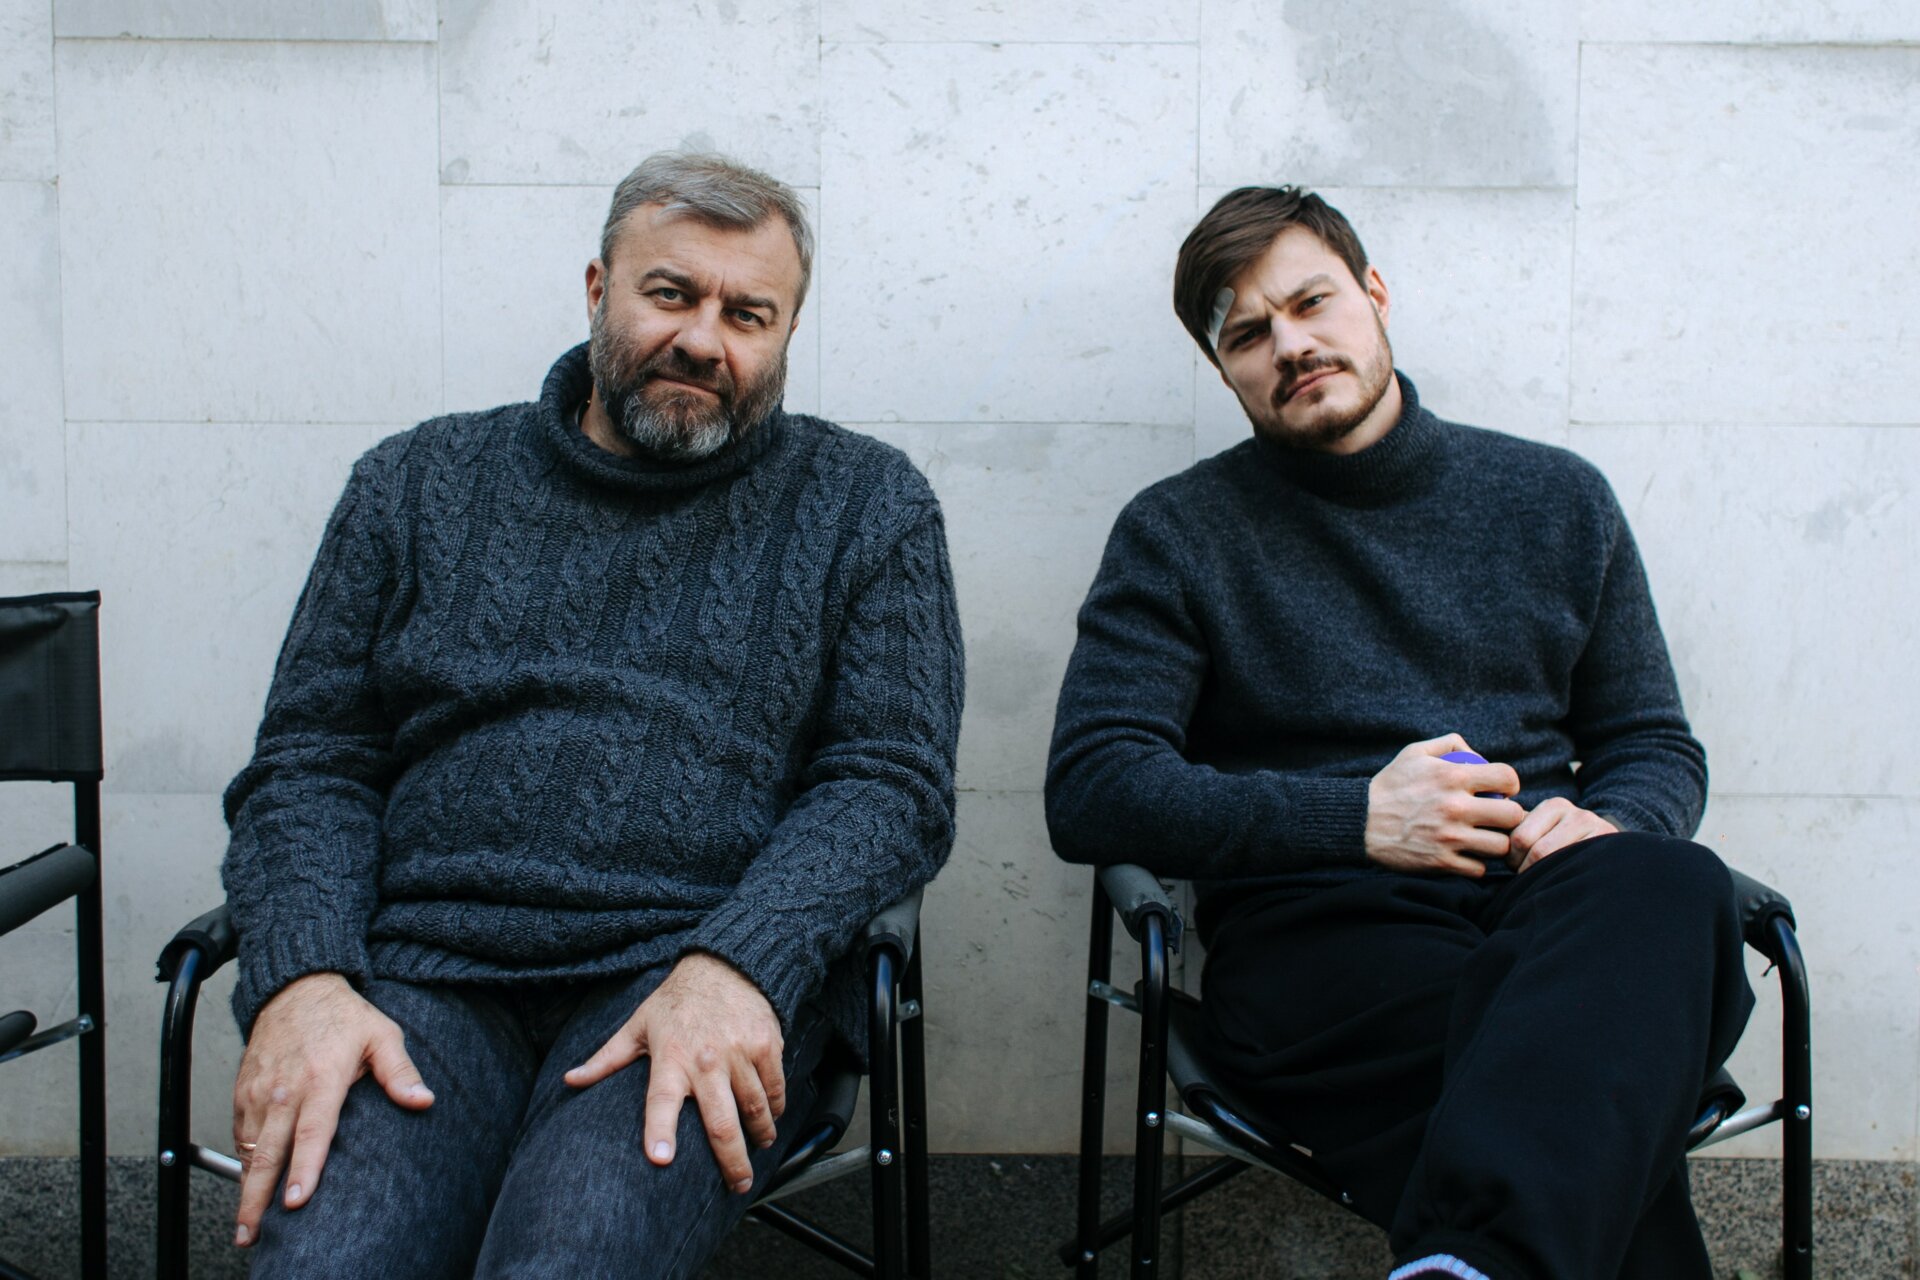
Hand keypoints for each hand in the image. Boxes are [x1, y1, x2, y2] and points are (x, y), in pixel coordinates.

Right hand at [231, 973, 432, 1247]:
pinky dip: (242, 1162)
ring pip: (249, 1149)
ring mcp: (259, 1092)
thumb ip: (400, 1072)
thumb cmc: (343, 1016)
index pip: (311, 1132)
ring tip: (245, 1224)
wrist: (297, 988)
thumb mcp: (382, 1035)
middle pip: (268, 1153)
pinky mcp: (242, 1092)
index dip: (304, 1169)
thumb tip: (423, 1101)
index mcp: (322, 1079)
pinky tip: (249, 1184)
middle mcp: (285, 1090)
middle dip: (257, 1198)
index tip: (296, 1201)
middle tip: (250, 1233)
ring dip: (246, 1187)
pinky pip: (239, 1135)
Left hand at [565, 953, 784, 1196]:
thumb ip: (606, 1058)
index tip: (660, 1160)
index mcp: (671, 1058)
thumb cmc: (676, 1000)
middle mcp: (707, 1059)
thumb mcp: (638, 1026)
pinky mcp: (767, 1045)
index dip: (659, 1131)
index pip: (661, 1100)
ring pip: (755, 1109)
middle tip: (738, 1184)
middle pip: (721, 1122)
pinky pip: (775, 1088)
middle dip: (732, 1161)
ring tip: (757, 1149)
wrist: (725, 964)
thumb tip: (569, 1080)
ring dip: (759, 1135)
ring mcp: (740, 1053)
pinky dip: (776, 1108)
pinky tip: (771, 1118)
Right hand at [1364, 733, 1524, 877]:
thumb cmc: (1390, 786)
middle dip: (1509, 816)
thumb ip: (1450, 744)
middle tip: (1497, 818)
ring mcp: (1450, 837)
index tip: (1503, 792)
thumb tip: (1478, 755)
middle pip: (1512, 815)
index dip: (1511, 785)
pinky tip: (1466, 855)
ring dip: (1494, 843)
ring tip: (1483, 839)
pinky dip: (1475, 864)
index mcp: (1452, 776)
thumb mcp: (1414, 753)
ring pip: (1500, 846)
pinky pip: (1478, 869)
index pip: (1507, 778)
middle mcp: (1455, 807)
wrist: (1359, 822)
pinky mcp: (1442, 862)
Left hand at [1506, 797, 1618, 872]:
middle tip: (1529, 876)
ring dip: (1544, 876)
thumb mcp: (1540, 834)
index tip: (1517, 866)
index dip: (1513, 859)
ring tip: (1546, 878)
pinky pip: (1577, 867)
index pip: (1519, 838)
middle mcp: (1577, 813)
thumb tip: (1480, 829)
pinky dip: (1564, 879)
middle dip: (1527, 869)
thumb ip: (1516, 831)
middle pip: (1538, 851)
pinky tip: (1564, 880)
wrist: (1607, 854)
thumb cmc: (1561, 847)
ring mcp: (1596, 830)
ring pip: (1555, 861)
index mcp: (1554, 806)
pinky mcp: (1609, 846)